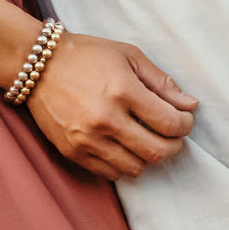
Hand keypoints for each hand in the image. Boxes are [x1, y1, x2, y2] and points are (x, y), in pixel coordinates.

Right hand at [25, 33, 195, 180]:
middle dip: (174, 145)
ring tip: (148, 140)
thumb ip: (162, 83)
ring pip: (135, 168)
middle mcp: (106, 119)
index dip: (185, 125)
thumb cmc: (87, 56)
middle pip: (157, 151)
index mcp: (123, 90)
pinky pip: (110, 173)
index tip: (184, 119)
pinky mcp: (73, 152)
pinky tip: (125, 147)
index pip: (169, 123)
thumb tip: (190, 105)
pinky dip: (124, 165)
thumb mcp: (129, 56)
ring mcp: (87, 139)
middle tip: (173, 135)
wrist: (38, 66)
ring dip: (149, 157)